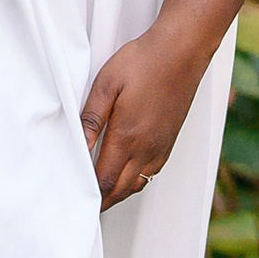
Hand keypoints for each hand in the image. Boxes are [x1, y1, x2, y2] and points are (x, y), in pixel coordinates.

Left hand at [81, 27, 206, 209]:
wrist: (181, 52)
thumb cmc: (144, 62)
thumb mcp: (107, 84)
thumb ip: (91, 118)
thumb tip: (79, 146)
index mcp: (127, 137)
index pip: (104, 180)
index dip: (90, 194)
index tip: (77, 199)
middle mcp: (146, 148)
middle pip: (120, 189)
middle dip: (102, 200)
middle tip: (85, 205)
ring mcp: (160, 146)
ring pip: (137, 185)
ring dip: (118, 193)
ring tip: (102, 195)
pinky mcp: (170, 141)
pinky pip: (152, 173)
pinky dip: (136, 181)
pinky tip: (127, 176)